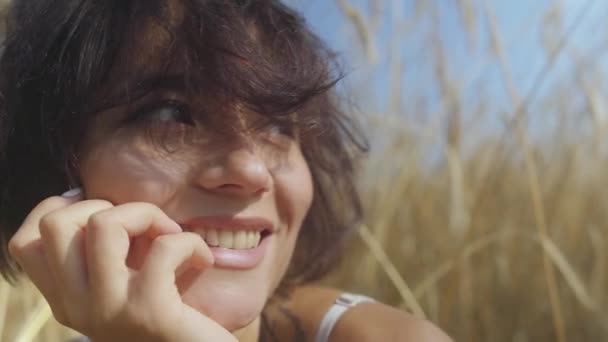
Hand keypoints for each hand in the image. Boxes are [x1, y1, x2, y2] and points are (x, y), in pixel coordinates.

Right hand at [8, 191, 236, 341]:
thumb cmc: (173, 317)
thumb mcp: (126, 284)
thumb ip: (108, 254)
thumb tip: (102, 200)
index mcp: (66, 300)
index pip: (25, 242)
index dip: (59, 209)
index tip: (105, 210)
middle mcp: (76, 307)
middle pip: (55, 224)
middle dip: (108, 206)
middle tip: (145, 228)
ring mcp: (109, 311)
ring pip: (104, 223)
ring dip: (148, 214)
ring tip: (172, 235)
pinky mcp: (150, 312)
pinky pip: (164, 247)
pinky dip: (190, 242)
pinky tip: (202, 260)